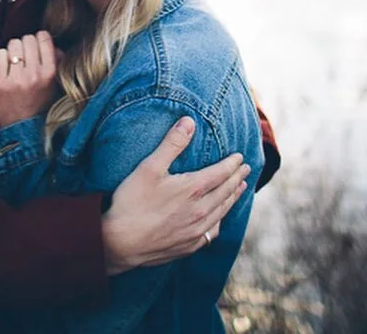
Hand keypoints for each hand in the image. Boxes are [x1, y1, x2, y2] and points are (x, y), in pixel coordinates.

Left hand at [0, 32, 59, 127]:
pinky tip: (5, 69)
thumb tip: (52, 44)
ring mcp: (16, 79)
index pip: (44, 38)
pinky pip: (0, 54)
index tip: (37, 46)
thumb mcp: (56, 86)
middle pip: (27, 38)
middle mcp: (34, 74)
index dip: (39, 39)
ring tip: (15, 63)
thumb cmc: (40, 107)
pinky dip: (1, 58)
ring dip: (13, 51)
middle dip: (26, 45)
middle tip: (25, 57)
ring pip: (13, 44)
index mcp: (51, 74)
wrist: (22, 133)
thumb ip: (57, 63)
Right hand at [101, 116, 249, 274]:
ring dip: (233, 198)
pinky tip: (218, 220)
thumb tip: (189, 121)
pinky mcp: (188, 246)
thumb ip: (172, 143)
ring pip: (222, 212)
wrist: (120, 243)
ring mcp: (195, 232)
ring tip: (240, 189)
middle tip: (246, 169)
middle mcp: (200, 211)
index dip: (231, 164)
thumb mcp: (149, 167)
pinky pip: (212, 232)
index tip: (240, 157)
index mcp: (192, 189)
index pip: (220, 173)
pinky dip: (220, 221)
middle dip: (236, 178)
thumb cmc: (132, 202)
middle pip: (225, 192)